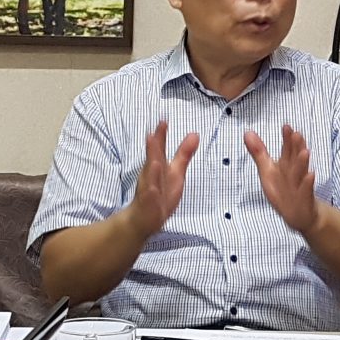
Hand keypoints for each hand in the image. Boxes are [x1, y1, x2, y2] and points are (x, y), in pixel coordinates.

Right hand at [128, 121, 198, 237]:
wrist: (143, 219)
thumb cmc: (161, 192)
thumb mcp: (176, 171)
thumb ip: (184, 153)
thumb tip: (195, 133)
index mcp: (159, 166)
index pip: (159, 149)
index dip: (161, 136)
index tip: (163, 120)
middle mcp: (152, 176)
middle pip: (153, 160)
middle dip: (154, 148)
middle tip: (153, 133)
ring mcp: (149, 191)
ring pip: (150, 180)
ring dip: (152, 170)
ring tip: (155, 161)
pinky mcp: (148, 206)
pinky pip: (149, 200)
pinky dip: (151, 195)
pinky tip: (153, 190)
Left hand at [243, 124, 319, 234]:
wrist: (299, 214)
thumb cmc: (282, 189)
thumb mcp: (267, 170)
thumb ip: (258, 152)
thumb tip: (247, 132)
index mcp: (286, 164)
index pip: (288, 149)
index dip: (287, 138)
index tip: (286, 126)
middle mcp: (295, 172)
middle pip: (295, 158)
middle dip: (296, 147)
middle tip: (297, 134)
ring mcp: (300, 185)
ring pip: (301, 173)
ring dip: (302, 163)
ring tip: (305, 152)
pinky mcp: (304, 199)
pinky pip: (306, 191)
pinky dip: (307, 184)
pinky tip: (310, 175)